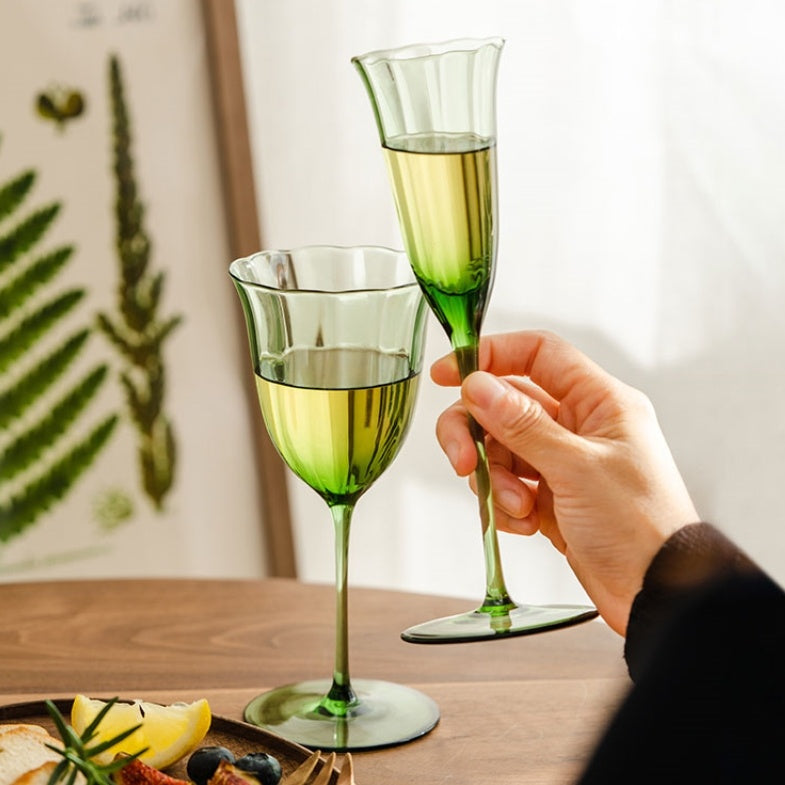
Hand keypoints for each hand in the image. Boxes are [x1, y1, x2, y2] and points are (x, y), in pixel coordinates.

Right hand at [432, 330, 698, 634]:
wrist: (655, 593)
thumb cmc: (640, 526)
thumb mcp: (576, 468)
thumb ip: (522, 424)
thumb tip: (478, 385)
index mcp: (598, 402)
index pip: (538, 355)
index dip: (491, 356)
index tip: (447, 374)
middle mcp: (578, 425)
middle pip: (505, 405)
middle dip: (477, 433)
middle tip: (463, 461)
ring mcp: (563, 461)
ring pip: (501, 449)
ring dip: (496, 479)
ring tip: (517, 507)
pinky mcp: (551, 496)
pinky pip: (507, 485)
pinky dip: (505, 505)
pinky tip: (526, 523)